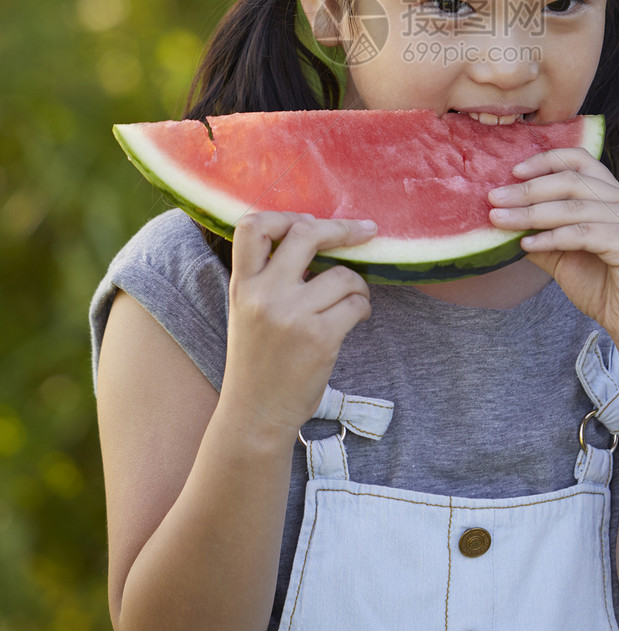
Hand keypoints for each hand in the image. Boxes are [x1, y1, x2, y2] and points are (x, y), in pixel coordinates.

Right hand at [221, 211, 375, 436]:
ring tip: (354, 298)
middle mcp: (264, 295)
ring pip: (343, 274)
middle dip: (342, 228)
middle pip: (306, 233)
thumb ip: (269, 276)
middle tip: (364, 231)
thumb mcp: (247, 310)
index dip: (284, 215)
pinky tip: (356, 317)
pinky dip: (363, 307)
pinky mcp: (320, 338)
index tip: (309, 221)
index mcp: (242, 285)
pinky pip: (357, 303)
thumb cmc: (257, 360)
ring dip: (358, 283)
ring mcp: (292, 316)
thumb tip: (316, 235)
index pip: (251, 226)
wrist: (256, 415)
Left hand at [488, 148, 618, 358]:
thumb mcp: (564, 255)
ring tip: (499, 219)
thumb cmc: (603, 288)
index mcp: (616, 196)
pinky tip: (526, 245)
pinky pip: (582, 234)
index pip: (581, 160)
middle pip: (571, 180)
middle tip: (494, 197)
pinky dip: (550, 238)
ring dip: (531, 212)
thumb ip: (541, 233)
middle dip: (528, 189)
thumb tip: (501, 217)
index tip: (514, 172)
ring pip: (573, 207)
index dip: (546, 160)